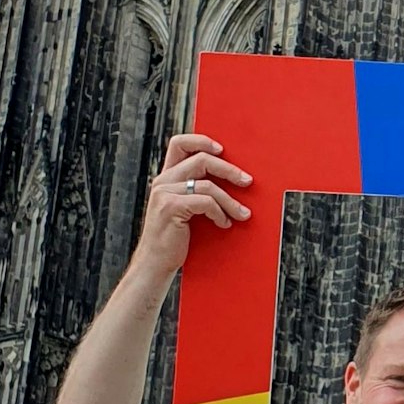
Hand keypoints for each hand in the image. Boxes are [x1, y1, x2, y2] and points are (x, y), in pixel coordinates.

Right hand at [133, 133, 253, 277]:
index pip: (179, 143)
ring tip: (242, 214)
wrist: (156, 262)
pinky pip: (205, 202)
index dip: (201, 141)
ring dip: (230, 201)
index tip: (222, 150)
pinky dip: (219, 213)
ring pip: (208, 185)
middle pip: (201, 159)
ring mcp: (165, 193)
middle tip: (247, 182)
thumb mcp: (185, 209)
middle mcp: (163, 181)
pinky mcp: (171, 207)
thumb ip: (196, 192)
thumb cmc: (175, 238)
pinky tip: (223, 224)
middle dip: (229, 170)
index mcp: (166, 177)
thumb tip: (231, 180)